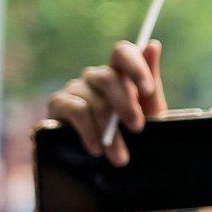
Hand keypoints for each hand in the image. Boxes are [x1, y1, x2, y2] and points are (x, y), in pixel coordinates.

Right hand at [46, 41, 166, 167]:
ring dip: (109, 131)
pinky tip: (97, 149)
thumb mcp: (150, 113)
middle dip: (126, 105)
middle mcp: (96, 77)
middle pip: (108, 77)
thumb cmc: (134, 136)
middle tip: (138, 128)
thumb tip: (153, 44)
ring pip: (94, 101)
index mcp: (120, 73)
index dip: (135, 66)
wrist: (115, 167)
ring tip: (120, 157)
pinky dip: (89, 131)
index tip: (147, 89)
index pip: (122, 53)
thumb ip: (150, 83)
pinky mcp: (58, 103)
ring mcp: (76, 88)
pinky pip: (76, 110)